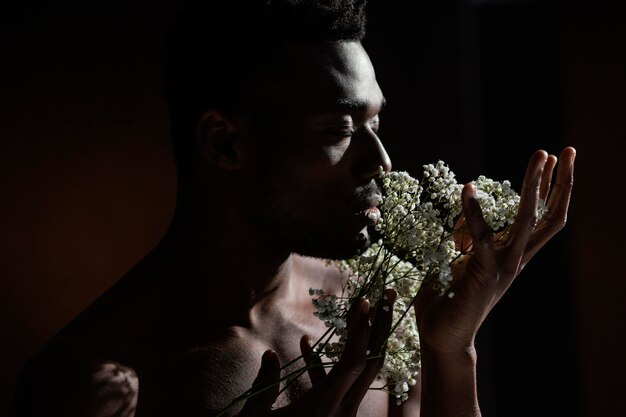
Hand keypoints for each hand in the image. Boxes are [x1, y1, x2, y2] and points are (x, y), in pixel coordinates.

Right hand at [237, 289, 396, 416]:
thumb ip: (264, 386)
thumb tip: (269, 356)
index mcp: (324, 406)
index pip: (353, 362)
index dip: (362, 330)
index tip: (365, 301)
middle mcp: (339, 410)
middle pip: (369, 363)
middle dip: (379, 328)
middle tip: (386, 296)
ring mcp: (338, 415)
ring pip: (360, 374)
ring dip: (362, 342)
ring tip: (361, 312)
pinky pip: (337, 385)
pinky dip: (327, 364)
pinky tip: (305, 347)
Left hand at [414, 147, 575, 352]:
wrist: (442, 336)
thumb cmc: (449, 297)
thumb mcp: (462, 258)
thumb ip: (469, 236)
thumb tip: (467, 207)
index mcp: (513, 255)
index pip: (543, 217)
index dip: (553, 188)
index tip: (557, 159)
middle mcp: (516, 260)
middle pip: (549, 216)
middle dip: (560, 182)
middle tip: (567, 150)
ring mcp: (503, 268)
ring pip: (528, 221)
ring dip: (534, 186)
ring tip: (541, 155)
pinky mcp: (482, 274)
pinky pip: (481, 238)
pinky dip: (474, 211)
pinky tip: (468, 188)